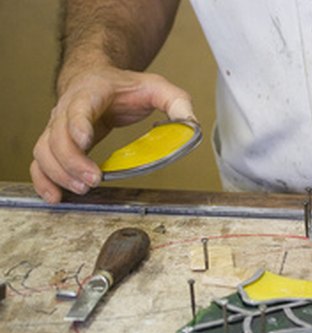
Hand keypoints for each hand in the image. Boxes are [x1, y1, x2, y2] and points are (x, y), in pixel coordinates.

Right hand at [30, 66, 194, 202]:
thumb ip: (177, 103)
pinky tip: (55, 196)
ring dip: (58, 174)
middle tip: (93, 180)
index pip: (78, 108)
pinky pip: (40, 162)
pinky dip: (43, 180)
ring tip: (81, 190)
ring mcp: (56, 126)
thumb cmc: (125, 86)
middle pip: (57, 136)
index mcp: (92, 92)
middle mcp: (67, 109)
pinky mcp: (54, 142)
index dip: (78, 124)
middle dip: (72, 161)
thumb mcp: (157, 87)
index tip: (85, 141)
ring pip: (44, 151)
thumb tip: (192, 125)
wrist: (96, 78)